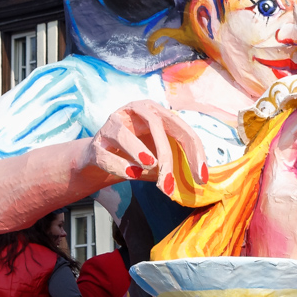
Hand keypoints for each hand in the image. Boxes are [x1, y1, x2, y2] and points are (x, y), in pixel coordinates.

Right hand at [86, 101, 207, 196]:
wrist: (102, 157)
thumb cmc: (138, 155)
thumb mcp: (161, 155)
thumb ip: (177, 161)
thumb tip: (200, 179)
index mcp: (157, 112)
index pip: (182, 129)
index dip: (195, 153)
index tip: (201, 179)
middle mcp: (135, 111)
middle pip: (156, 126)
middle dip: (166, 157)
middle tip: (170, 185)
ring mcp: (112, 124)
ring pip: (123, 134)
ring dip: (138, 151)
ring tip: (150, 166)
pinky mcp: (95, 142)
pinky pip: (105, 154)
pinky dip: (119, 165)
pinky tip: (131, 174)